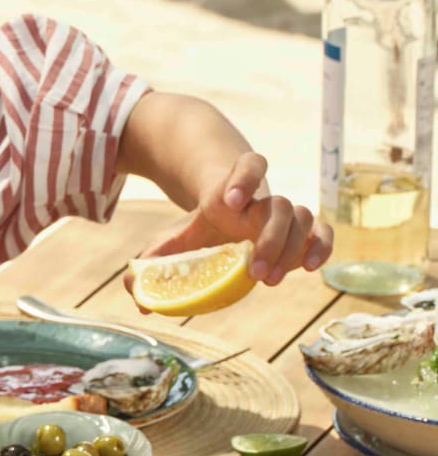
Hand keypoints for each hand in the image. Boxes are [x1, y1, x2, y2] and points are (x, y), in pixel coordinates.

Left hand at [127, 152, 332, 298]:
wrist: (227, 215)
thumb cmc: (201, 230)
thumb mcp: (173, 241)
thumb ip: (152, 263)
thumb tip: (133, 291)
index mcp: (230, 191)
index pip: (248, 164)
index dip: (243, 178)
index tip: (229, 202)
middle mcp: (261, 198)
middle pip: (278, 205)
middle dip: (269, 239)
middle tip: (254, 272)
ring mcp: (284, 214)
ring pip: (302, 217)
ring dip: (290, 249)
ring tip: (268, 279)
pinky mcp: (300, 231)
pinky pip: (321, 231)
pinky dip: (321, 246)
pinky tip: (309, 268)